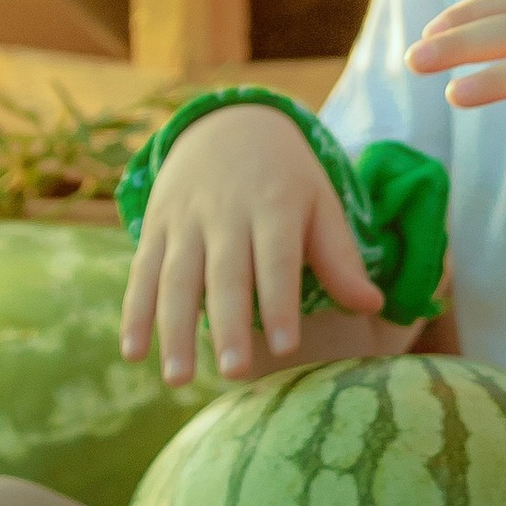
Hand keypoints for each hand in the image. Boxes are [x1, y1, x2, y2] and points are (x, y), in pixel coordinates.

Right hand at [121, 105, 380, 386]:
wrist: (227, 125)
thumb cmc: (286, 179)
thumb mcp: (320, 203)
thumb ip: (340, 257)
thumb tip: (373, 307)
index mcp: (274, 205)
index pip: (277, 260)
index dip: (280, 303)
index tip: (286, 348)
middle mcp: (225, 214)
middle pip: (225, 275)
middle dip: (228, 324)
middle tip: (234, 373)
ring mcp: (184, 222)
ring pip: (176, 279)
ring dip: (174, 330)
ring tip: (178, 380)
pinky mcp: (155, 229)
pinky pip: (140, 273)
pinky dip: (134, 313)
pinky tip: (132, 353)